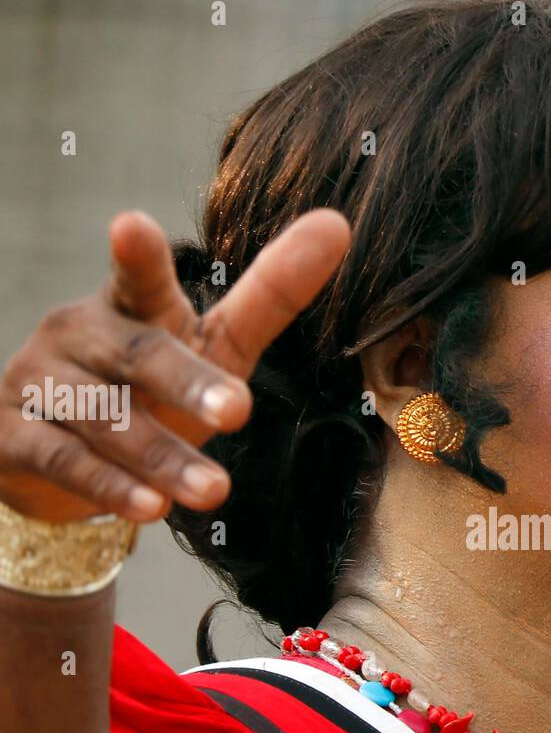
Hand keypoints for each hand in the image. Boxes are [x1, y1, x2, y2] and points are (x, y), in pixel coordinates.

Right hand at [0, 208, 350, 523]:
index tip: (131, 226)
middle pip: (138, 357)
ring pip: (104, 419)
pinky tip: (151, 509)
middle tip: (238, 412)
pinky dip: (109, 487)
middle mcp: (80, 335)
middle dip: (188, 385)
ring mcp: (42, 384)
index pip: (136, 277)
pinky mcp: (15, 437)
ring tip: (214, 491)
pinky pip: (66, 461)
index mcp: (129, 306)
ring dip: (160, 457)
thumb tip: (336, 223)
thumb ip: (268, 293)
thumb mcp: (213, 343)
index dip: (137, 256)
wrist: (53, 454)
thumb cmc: (152, 388)